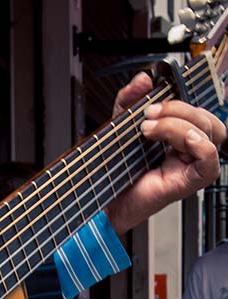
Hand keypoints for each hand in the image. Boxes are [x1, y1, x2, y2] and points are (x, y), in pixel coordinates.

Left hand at [106, 72, 225, 234]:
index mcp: (179, 135)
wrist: (104, 203)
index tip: (155, 98)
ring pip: (209, 133)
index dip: (181, 99)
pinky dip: (199, 145)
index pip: (196, 109)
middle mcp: (190, 149)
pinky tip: (178, 142)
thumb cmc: (115, 172)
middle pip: (206, 118)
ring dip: (179, 124)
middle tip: (148, 116)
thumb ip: (129, 100)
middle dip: (178, 109)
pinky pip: (210, 159)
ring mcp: (192, 165)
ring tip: (149, 130)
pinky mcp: (190, 181)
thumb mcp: (120, 127)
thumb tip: (143, 79)